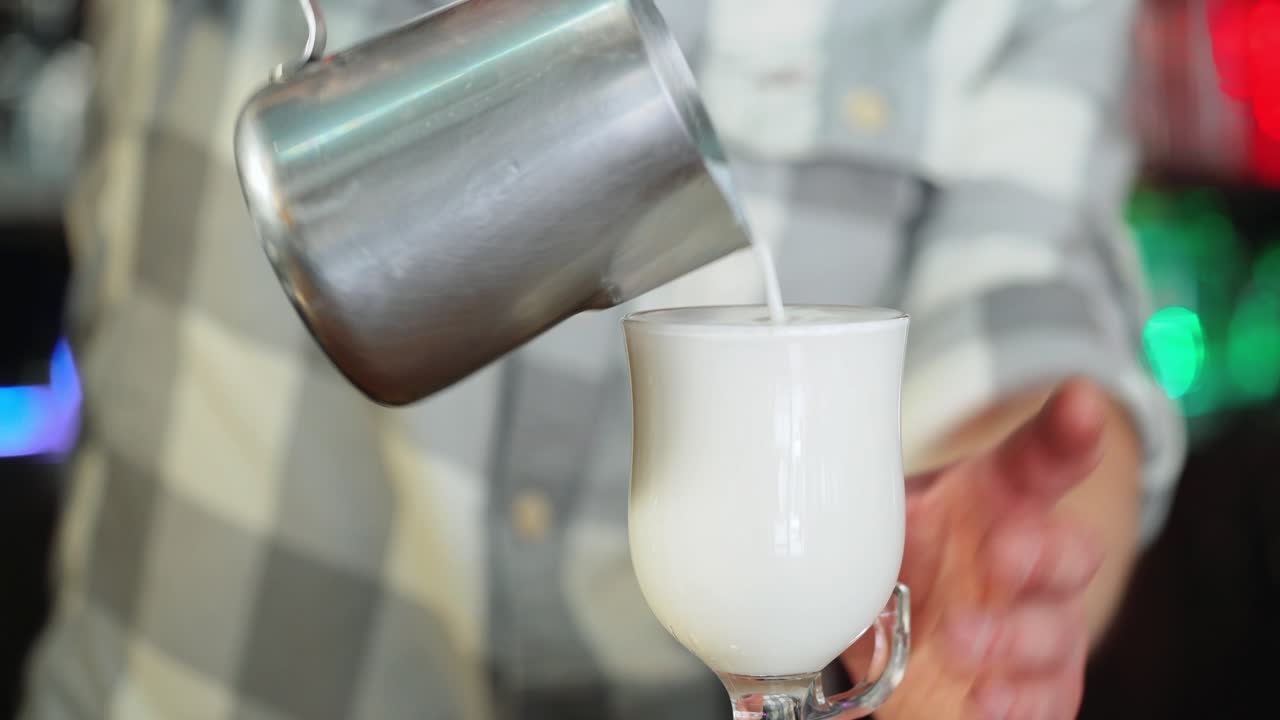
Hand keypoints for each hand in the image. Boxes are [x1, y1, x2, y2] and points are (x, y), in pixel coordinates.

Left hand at [843, 380, 1107, 719]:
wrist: (907, 644)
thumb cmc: (903, 562)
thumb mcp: (875, 518)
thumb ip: (855, 501)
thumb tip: (788, 487)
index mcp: (997, 504)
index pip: (1040, 459)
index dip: (1065, 432)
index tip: (1077, 404)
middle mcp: (1032, 564)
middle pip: (1068, 551)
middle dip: (1042, 553)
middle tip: (1002, 555)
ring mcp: (1042, 629)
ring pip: (1054, 631)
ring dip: (1011, 637)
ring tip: (958, 640)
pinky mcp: (1041, 690)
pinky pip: (1046, 699)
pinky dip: (1018, 702)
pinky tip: (987, 698)